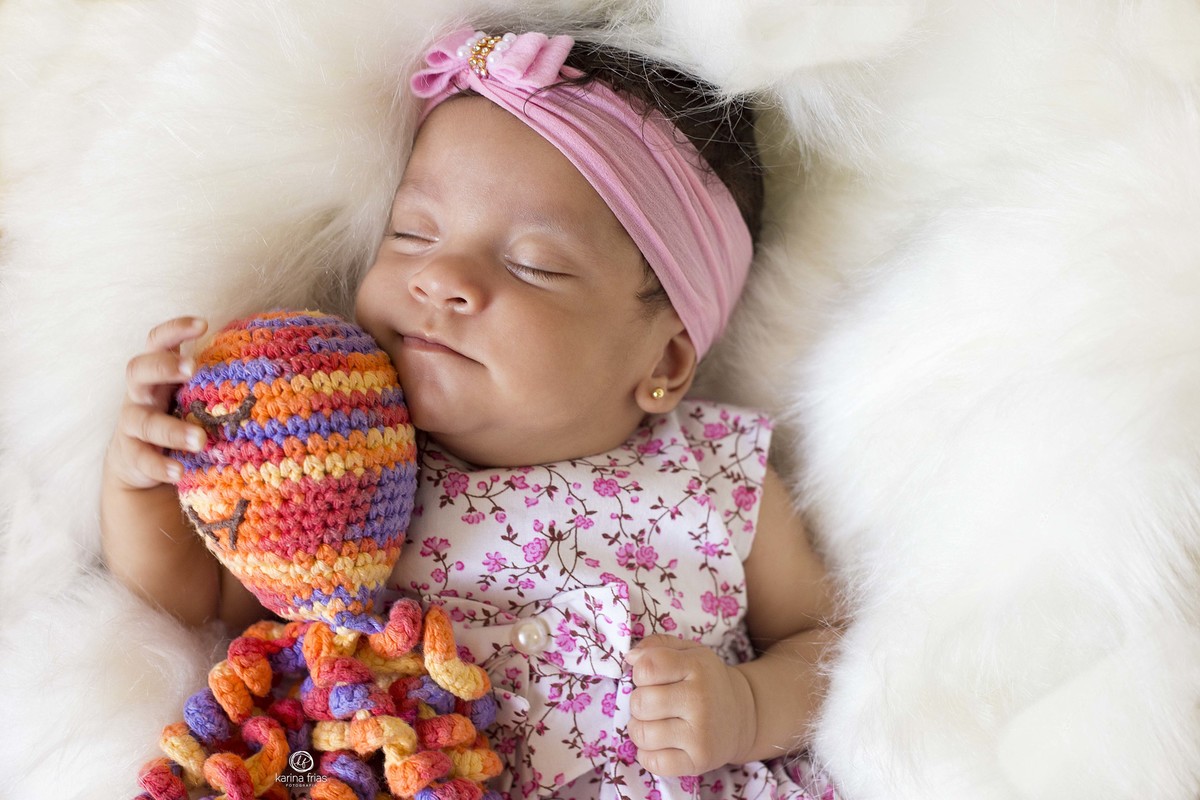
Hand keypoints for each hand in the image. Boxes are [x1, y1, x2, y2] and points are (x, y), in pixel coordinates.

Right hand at [105, 316, 208, 489]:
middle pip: (138, 370)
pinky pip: (142, 459)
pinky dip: (160, 466)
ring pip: (143, 421)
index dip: (175, 330)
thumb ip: (215, 379)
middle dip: (164, 366)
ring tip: (200, 440)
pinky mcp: (131, 455)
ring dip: (172, 429)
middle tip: (192, 368)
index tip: (203, 323)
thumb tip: (272, 363)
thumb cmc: (179, 415)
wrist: (139, 461)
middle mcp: (140, 393)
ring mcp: (132, 424)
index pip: (158, 341)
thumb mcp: (192, 394)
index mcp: (157, 372)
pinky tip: (179, 472)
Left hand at [625, 634, 756, 776]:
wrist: (742, 716)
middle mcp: (700, 700)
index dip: (640, 672)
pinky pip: (653, 762)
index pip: (647, 667)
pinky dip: (648, 755)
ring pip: (642, 734)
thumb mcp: (688, 652)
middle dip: (638, 702)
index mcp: (698, 666)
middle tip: (654, 704)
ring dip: (640, 729)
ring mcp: (701, 734)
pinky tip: (661, 744)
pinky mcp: (698, 762)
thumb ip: (656, 646)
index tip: (651, 678)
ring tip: (656, 723)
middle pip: (640, 702)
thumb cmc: (705, 681)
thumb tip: (630, 658)